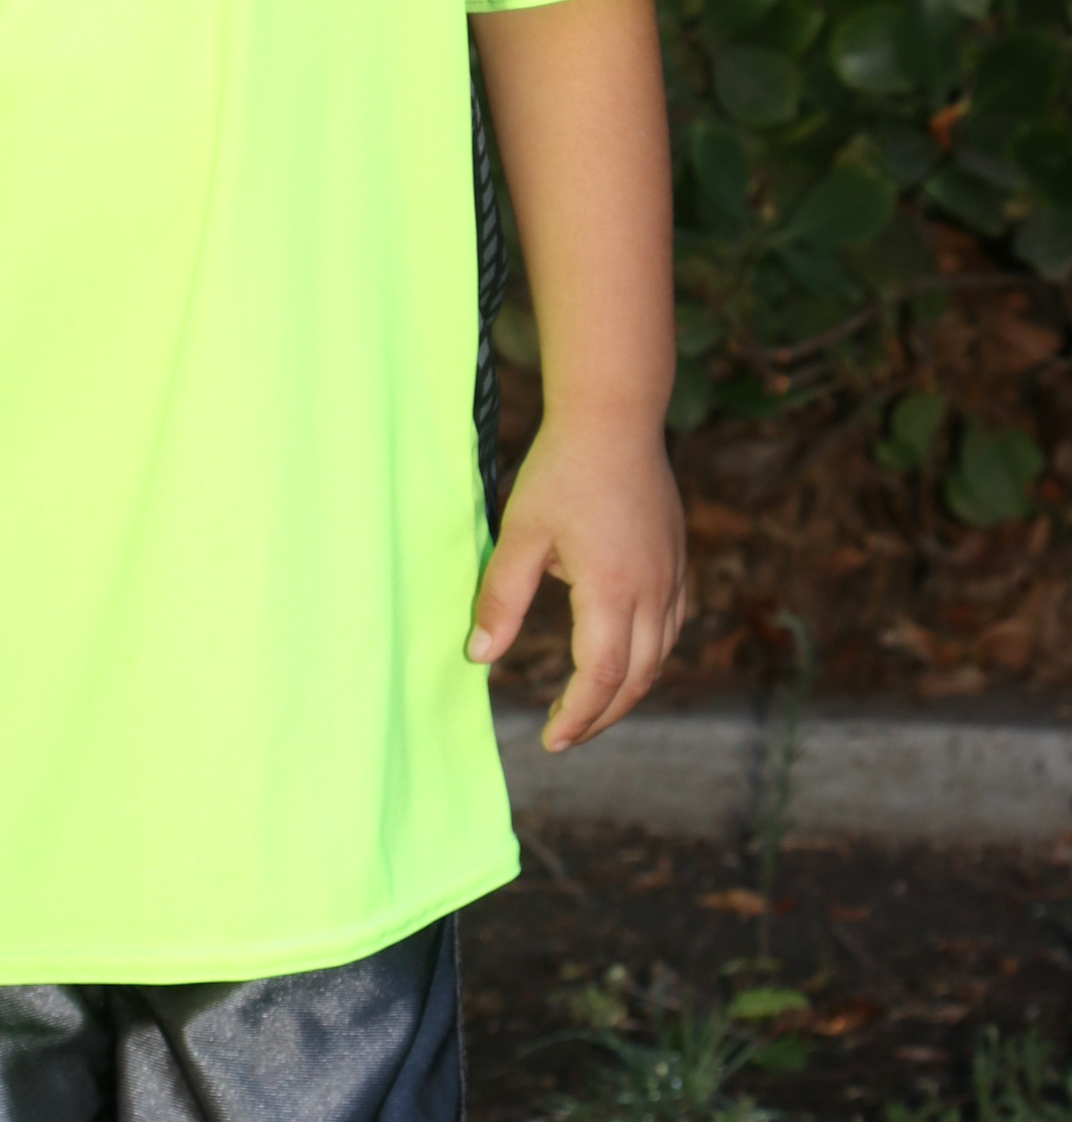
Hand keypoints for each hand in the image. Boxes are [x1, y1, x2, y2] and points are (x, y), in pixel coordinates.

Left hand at [464, 410, 685, 752]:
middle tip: (566, 734)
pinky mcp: (678, 560)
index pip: (600, 676)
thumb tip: (479, 658)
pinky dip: (650, 655)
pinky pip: (673, 626)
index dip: (577, 716)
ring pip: (661, 656)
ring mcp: (672, 575)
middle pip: (637, 678)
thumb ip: (501, 597)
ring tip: (590, 706)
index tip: (551, 739)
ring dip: (627, 690)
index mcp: (612, 589)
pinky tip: (626, 655)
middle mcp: (653, 591)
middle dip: (601, 716)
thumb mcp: (519, 531)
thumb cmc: (561, 470)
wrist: (614, 417)